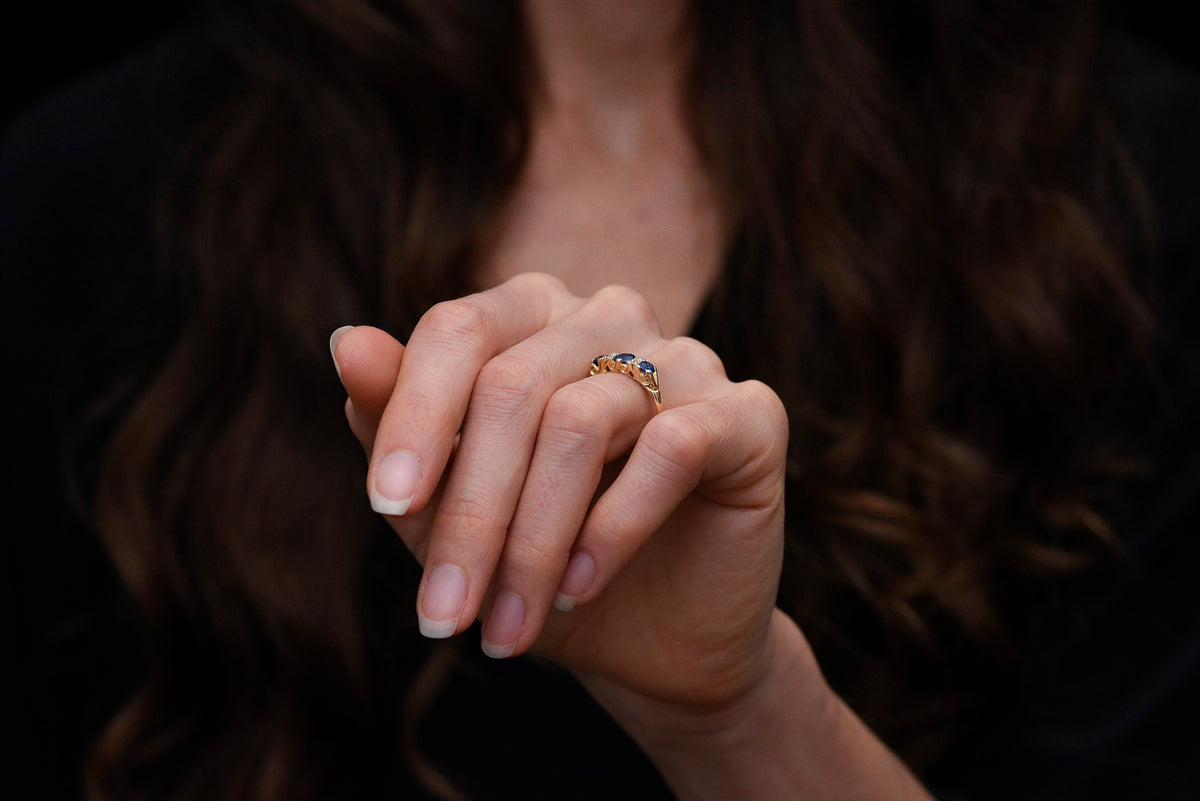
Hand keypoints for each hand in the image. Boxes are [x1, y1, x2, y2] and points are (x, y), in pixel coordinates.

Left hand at [331, 273, 788, 709]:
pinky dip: (612, 528)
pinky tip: (580, 586)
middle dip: (469, 514)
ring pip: (581, 420)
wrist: (653, 640)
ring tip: (508, 625)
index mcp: (533, 316)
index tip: (385, 508)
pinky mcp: (749, 413)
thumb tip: (346, 343)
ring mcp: (686, 358)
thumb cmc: (540, 562)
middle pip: (513, 385)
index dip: (414, 417)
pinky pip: (670, 448)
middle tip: (444, 616)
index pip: (458, 331)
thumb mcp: (453, 508)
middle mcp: (610, 317)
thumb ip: (402, 426)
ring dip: (532, 541)